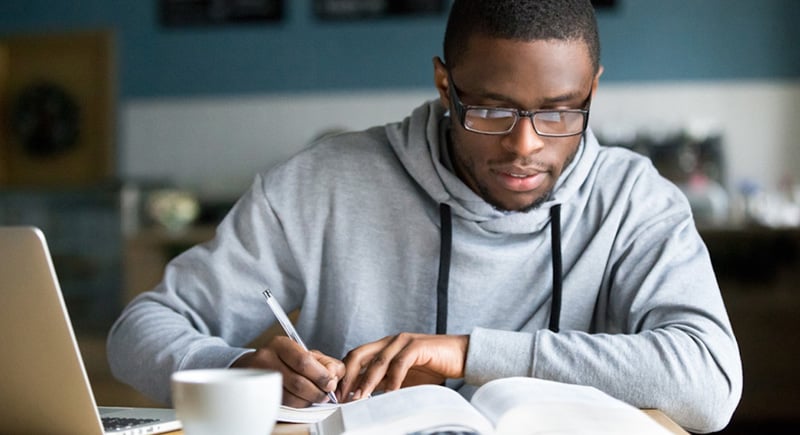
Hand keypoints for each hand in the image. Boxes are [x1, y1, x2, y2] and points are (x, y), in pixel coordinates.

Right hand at [231, 336, 344, 406]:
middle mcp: (267, 359)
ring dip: (308, 400)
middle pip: (297, 381)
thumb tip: (335, 375)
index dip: (320, 375)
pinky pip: (283, 404)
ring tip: (316, 397)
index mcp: (281, 344)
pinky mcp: (260, 393)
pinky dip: (298, 404)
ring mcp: (261, 377)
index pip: (303, 361)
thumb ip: (325, 362)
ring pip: (290, 396)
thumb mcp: (306, 353)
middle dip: (317, 391)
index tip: (331, 382)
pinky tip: (304, 399)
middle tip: (326, 393)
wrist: (255, 365)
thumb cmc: (285, 359)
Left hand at [337, 333, 468, 400]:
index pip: (356, 357)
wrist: (461, 356)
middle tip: (342, 397)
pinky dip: (392, 380)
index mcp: (384, 346)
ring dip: (367, 381)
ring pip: (378, 361)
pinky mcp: (418, 346)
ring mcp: (403, 341)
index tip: (337, 395)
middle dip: (348, 376)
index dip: (344, 374)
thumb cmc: (433, 367)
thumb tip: (362, 394)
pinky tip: (389, 393)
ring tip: (360, 398)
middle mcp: (390, 341)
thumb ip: (384, 381)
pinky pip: (400, 364)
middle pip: (359, 354)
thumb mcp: (403, 377)